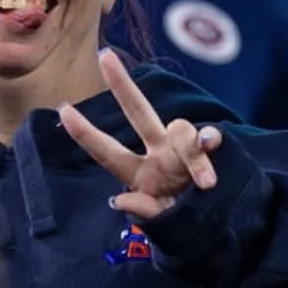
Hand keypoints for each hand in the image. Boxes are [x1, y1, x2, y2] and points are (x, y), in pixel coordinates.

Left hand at [60, 50, 222, 219]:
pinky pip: (208, 139)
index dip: (86, 133)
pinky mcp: (209, 151)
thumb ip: (143, 213)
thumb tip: (119, 200)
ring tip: (206, 183)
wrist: (224, 232)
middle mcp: (159, 155)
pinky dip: (210, 140)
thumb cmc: (186, 227)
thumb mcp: (163, 226)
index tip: (63, 111)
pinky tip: (213, 146)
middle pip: (139, 113)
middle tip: (104, 56)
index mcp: (140, 174)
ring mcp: (184, 151)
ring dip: (192, 150)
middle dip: (122, 85)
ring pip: (180, 129)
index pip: (108, 151)